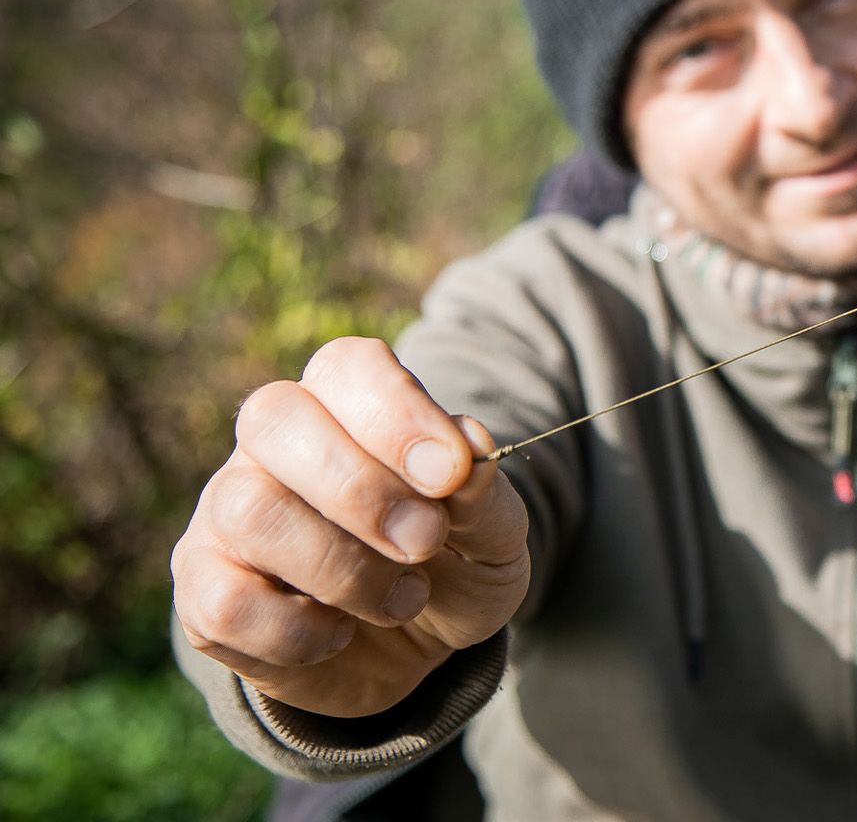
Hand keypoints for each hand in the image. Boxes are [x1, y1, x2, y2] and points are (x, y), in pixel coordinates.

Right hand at [172, 337, 529, 717]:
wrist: (415, 652)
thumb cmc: (452, 567)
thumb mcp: (492, 536)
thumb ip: (482, 494)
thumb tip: (470, 446)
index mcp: (347, 402)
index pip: (346, 366)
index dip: (396, 411)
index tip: (451, 472)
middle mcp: (273, 443)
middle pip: (275, 418)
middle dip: (362, 489)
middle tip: (425, 542)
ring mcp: (225, 512)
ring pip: (250, 510)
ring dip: (343, 569)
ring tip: (402, 600)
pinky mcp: (202, 589)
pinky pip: (225, 602)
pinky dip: (298, 632)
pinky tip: (338, 633)